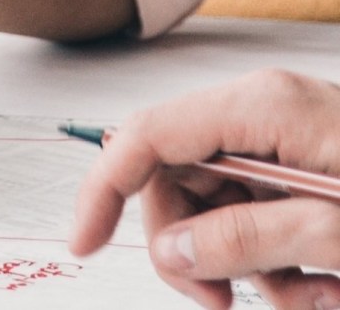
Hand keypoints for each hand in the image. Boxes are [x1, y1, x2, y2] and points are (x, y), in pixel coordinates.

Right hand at [70, 69, 339, 308]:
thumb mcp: (336, 231)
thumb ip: (247, 239)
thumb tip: (172, 251)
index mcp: (263, 107)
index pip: (146, 137)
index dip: (103, 190)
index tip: (85, 244)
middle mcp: (262, 113)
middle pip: (171, 178)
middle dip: (186, 246)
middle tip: (217, 297)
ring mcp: (278, 138)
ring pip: (208, 204)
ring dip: (239, 263)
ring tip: (304, 295)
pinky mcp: (295, 165)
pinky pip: (248, 214)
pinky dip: (272, 260)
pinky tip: (322, 284)